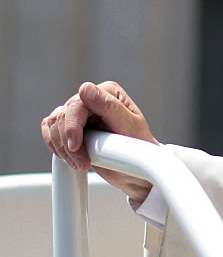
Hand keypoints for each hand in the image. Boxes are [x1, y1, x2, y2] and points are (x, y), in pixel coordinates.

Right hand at [41, 81, 157, 203]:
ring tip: (81, 163)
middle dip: (68, 143)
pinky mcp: (70, 127)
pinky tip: (71, 158)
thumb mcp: (129, 126)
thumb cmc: (138, 145)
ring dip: (62, 149)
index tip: (75, 146)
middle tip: (82, 162)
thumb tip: (86, 89)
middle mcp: (92, 99)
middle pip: (62, 115)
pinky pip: (49, 132)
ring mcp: (79, 113)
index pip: (78, 102)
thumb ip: (109, 106)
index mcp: (107, 93)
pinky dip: (56, 148)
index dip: (72, 125)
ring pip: (52, 124)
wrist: (136, 167)